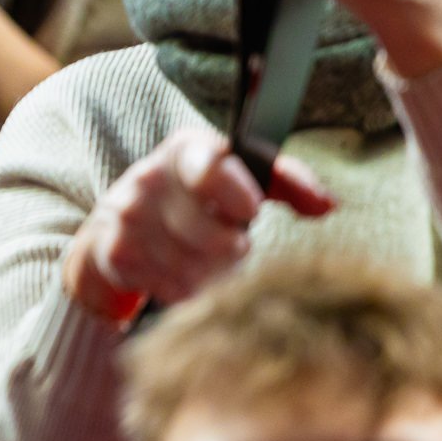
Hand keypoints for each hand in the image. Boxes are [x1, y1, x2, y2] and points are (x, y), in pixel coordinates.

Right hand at [62, 127, 333, 321]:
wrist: (119, 224)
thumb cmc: (198, 200)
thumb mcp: (239, 180)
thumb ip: (286, 185)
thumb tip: (328, 205)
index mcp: (186, 150)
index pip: (210, 167)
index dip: (234, 192)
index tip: (251, 211)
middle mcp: (149, 176)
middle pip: (210, 235)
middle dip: (231, 251)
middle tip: (231, 247)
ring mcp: (127, 216)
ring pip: (193, 269)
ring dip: (209, 276)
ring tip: (204, 262)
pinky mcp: (114, 252)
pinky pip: (169, 287)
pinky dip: (183, 290)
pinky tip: (178, 274)